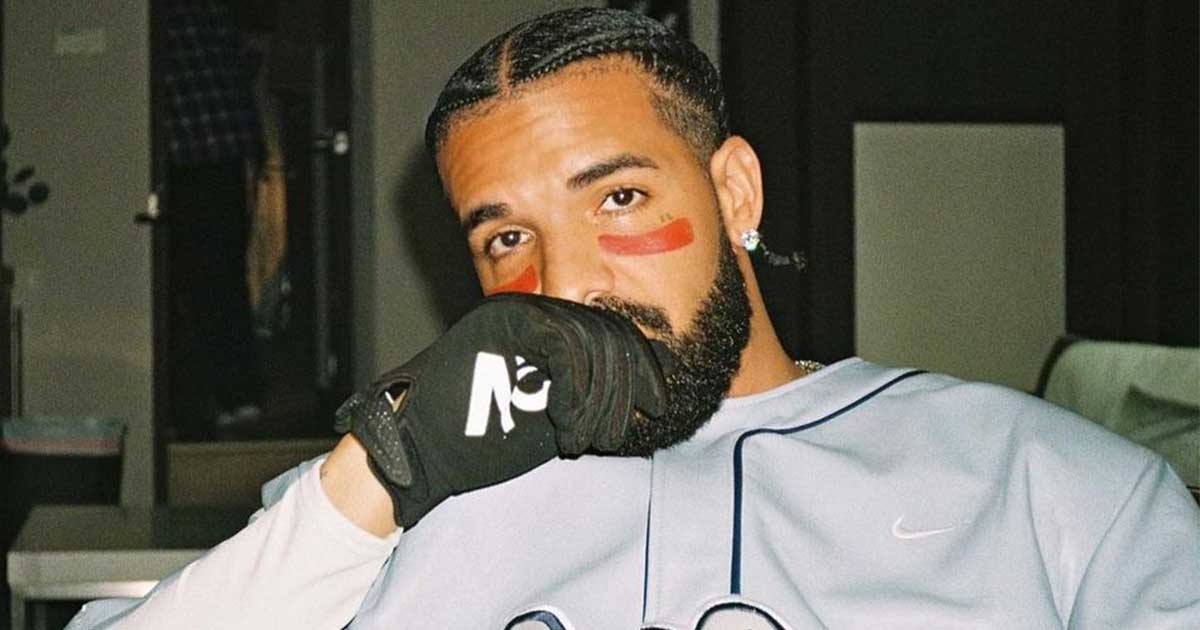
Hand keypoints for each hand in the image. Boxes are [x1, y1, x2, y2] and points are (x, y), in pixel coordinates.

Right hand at [334, 293, 667, 528]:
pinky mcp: (506, 324)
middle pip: (607, 333)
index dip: (642, 367)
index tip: (656, 405)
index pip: (610, 332)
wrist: (421, 451)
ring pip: (591, 341)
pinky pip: (566, 349)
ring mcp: (518, 312)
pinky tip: (565, 428)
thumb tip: (646, 380)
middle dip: (621, 390)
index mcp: (544, 325)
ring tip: (582, 439)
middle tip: (613, 436)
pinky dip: (576, 394)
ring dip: (596, 401)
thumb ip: (589, 391)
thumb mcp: (552, 412)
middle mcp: (534, 309)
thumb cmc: (483, 439)